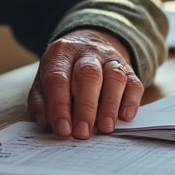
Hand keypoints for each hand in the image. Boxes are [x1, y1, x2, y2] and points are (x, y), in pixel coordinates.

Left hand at [27, 29, 141, 138]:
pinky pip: (133, 82)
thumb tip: (47, 122)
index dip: (60, 106)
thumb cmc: (63, 71)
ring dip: (110, 105)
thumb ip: (41, 101)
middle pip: (88, 75)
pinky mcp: (128, 67)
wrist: (89, 42)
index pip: (58, 78)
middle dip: (86, 107)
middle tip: (83, 132)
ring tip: (105, 128)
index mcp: (60, 54)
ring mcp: (110, 58)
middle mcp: (87, 52)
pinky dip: (131, 100)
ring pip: (114, 77)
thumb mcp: (43, 81)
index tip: (63, 130)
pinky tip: (125, 116)